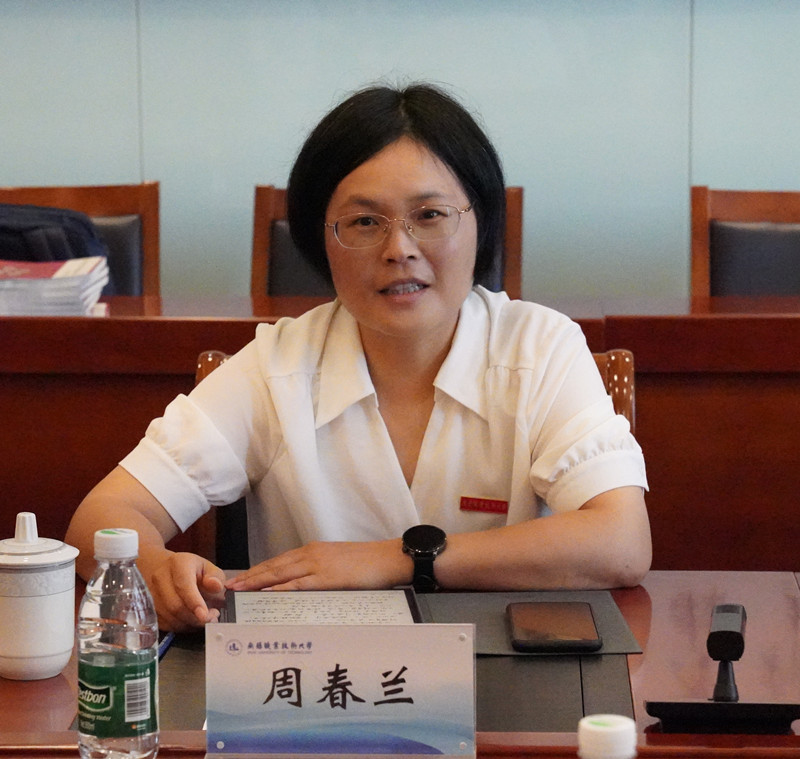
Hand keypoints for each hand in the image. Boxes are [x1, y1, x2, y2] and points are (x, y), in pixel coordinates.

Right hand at [147, 551, 226, 631]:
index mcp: (178, 563)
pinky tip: (191, 622)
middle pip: (175, 605)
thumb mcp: (208, 568)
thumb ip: (215, 577)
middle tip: (211, 618)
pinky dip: (181, 627)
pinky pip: (164, 624)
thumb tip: (216, 585)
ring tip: (203, 619)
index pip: (183, 585)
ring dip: (189, 623)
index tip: (204, 615)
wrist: (167, 570)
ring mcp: (151, 593)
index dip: (194, 602)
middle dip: (195, 617)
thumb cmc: (192, 571)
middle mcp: (160, 577)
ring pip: (169, 617)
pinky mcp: (148, 608)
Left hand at [225, 540, 411, 591]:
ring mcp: (319, 565)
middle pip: (274, 566)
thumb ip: (321, 573)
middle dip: (250, 575)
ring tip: (239, 589)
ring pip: (281, 573)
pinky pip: (300, 583)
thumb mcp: (340, 565)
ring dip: (257, 581)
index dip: (258, 570)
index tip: (241, 578)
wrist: (390, 558)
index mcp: (314, 551)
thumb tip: (306, 586)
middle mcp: (312, 555)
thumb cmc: (369, 564)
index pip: (279, 562)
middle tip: (229, 584)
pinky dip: (281, 587)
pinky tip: (267, 592)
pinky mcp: (328, 577)